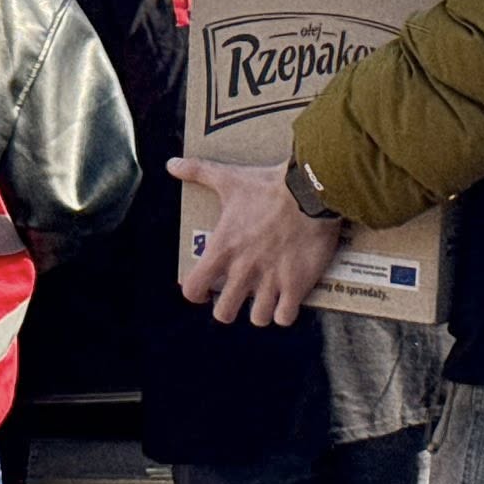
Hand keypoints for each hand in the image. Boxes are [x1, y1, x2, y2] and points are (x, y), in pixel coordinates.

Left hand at [169, 156, 344, 327]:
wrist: (311, 191)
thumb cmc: (268, 186)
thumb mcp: (229, 179)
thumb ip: (198, 172)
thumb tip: (171, 163)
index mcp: (223, 249)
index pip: (194, 288)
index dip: (196, 293)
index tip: (205, 290)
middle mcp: (243, 270)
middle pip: (224, 314)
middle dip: (228, 308)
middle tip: (238, 295)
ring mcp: (270, 280)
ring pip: (257, 319)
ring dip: (260, 311)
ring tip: (265, 298)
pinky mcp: (297, 285)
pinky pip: (285, 318)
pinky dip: (285, 312)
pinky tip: (287, 298)